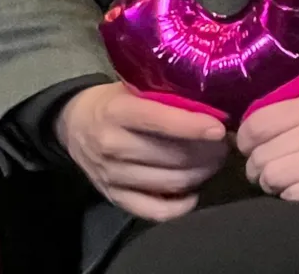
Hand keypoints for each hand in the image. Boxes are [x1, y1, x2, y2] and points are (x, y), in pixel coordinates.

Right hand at [55, 82, 229, 221]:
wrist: (75, 123)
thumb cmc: (115, 101)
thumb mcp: (134, 88)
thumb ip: (166, 96)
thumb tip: (213, 104)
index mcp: (117, 112)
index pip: (160, 120)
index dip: (194, 126)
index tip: (220, 128)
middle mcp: (112, 145)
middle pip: (172, 156)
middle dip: (207, 152)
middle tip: (224, 144)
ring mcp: (111, 175)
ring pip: (170, 183)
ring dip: (201, 174)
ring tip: (214, 161)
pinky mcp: (113, 197)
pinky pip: (154, 210)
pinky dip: (180, 206)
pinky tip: (194, 191)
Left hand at [236, 93, 298, 206]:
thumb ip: (297, 110)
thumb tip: (254, 126)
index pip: (257, 123)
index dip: (246, 139)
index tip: (252, 147)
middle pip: (260, 155)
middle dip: (256, 168)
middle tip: (266, 171)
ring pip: (272, 177)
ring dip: (271, 184)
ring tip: (282, 183)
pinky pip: (293, 195)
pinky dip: (290, 196)